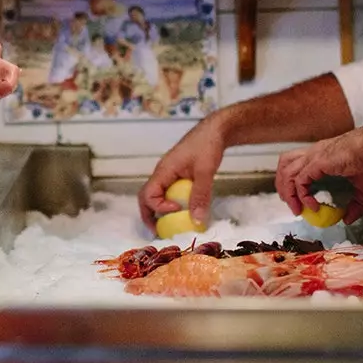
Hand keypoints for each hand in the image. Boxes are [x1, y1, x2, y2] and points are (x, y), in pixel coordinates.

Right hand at [138, 116, 226, 230]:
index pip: (148, 194)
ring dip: (160, 210)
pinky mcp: (178, 175)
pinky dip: (171, 204)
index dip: (159, 207)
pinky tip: (183, 211)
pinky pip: (168, 192)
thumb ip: (200, 196)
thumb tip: (196, 221)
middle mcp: (162, 173)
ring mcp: (169, 174)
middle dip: (150, 215)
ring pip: (156, 195)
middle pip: (146, 197)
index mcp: (163, 171)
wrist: (216, 130)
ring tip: (169, 225)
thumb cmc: (208, 146)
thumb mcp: (205, 172)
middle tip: (159, 231)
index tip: (178, 210)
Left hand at [274, 130, 362, 223]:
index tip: (299, 201)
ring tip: (295, 208)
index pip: (297, 164)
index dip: (293, 183)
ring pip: (287, 172)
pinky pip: (300, 181)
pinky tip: (312, 206)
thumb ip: (356, 206)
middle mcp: (314, 153)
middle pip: (285, 165)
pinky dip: (302, 195)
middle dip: (283, 186)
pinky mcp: (316, 162)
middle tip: (291, 205)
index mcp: (322, 156)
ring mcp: (313, 156)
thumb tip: (348, 220)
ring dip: (287, 192)